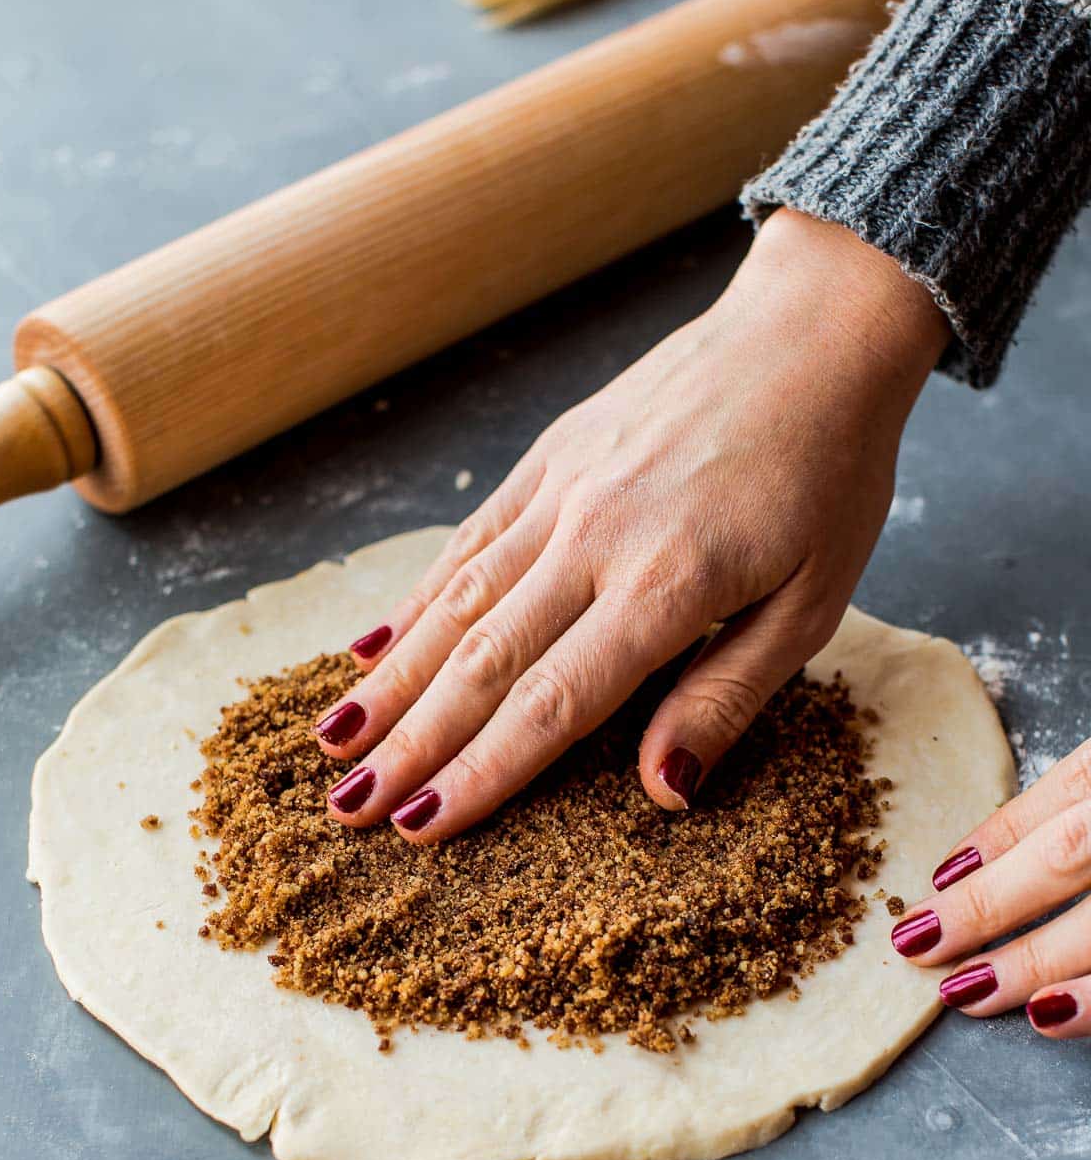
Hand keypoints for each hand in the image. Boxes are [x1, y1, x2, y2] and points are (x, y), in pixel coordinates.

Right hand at [318, 208, 947, 840]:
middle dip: (411, 745)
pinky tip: (370, 647)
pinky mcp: (549, 456)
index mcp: (668, 584)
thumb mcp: (812, 605)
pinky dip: (414, 599)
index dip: (482, 773)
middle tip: (348, 811)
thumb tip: (664, 791)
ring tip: (333, 741)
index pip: (553, 703)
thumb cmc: (827, 478)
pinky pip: (467, 540)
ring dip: (391, 681)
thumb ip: (728, 698)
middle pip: (482, 662)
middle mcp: (596, 537)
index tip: (423, 827)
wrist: (812, 332)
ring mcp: (563, 491)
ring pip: (455, 602)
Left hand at [892, 743, 1090, 1037]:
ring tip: (964, 993)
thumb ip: (1078, 792)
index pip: (1069, 789)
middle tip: (916, 942)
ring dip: (1032, 962)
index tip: (938, 878)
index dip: (1001, 837)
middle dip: (988, 904)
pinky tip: (1047, 1015)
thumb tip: (977, 858)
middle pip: (1067, 856)